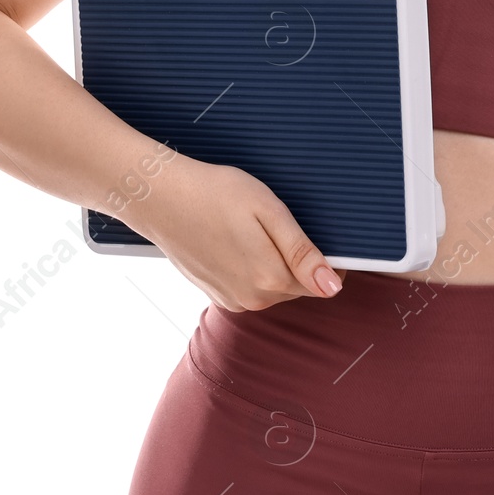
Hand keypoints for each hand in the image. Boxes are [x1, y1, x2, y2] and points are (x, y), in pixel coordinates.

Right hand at [127, 158, 345, 311]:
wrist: (161, 198)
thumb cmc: (216, 194)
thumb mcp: (269, 212)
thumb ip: (302, 254)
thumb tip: (332, 287)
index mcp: (270, 280)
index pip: (321, 283)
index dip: (325, 257)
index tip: (311, 229)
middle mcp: (252, 299)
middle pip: (297, 285)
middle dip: (298, 259)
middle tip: (275, 221)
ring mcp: (232, 300)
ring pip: (273, 286)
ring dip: (273, 262)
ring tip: (251, 227)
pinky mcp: (216, 294)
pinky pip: (250, 285)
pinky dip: (251, 266)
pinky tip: (235, 239)